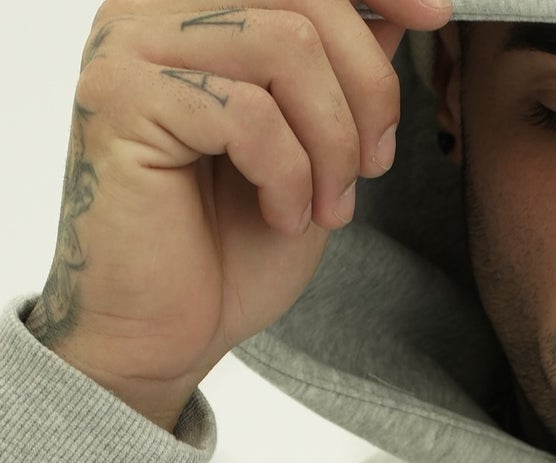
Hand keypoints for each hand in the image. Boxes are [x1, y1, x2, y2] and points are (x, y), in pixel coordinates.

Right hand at [26, 0, 450, 424]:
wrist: (162, 335)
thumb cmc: (227, 251)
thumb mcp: (312, 151)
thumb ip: (336, 74)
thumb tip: (393, 14)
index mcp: (195, 6)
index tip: (435, 16)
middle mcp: (152, 7)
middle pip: (304, 1)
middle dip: (366, 90)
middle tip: (370, 169)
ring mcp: (129, 45)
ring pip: (286, 48)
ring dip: (330, 142)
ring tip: (323, 205)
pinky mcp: (120, 97)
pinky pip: (248, 111)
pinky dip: (286, 173)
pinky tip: (279, 215)